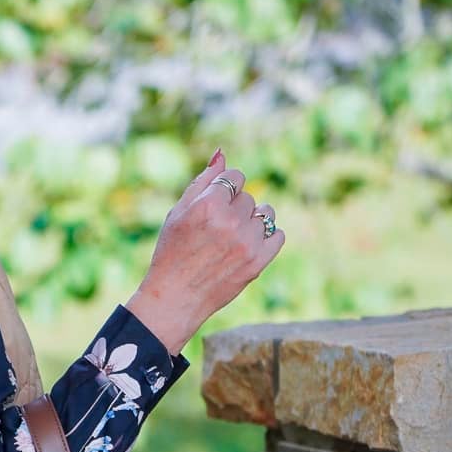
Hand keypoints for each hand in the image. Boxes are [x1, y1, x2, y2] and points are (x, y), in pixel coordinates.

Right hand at [124, 151, 285, 355]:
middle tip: (216, 231)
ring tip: (233, 238)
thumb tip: (222, 153)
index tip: (214, 207)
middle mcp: (229, 221)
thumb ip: (201, 181)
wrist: (176, 298)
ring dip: (253, 222)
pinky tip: (248, 246)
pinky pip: (279, 235)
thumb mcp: (178, 212)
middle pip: (248, 197)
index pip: (236, 176)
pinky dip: (268, 238)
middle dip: (235, 209)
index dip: (225, 190)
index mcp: (208, 204)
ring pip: (266, 213)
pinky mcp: (258, 262)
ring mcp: (247, 242)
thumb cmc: (172, 252)